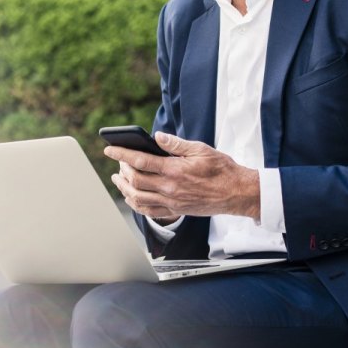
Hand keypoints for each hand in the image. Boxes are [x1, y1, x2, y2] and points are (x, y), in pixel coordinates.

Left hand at [103, 132, 260, 221]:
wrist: (237, 193)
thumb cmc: (222, 169)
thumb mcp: (201, 149)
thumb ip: (176, 144)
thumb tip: (156, 136)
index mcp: (175, 170)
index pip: (140, 161)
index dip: (122, 154)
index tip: (110, 149)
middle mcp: (170, 188)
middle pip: (135, 180)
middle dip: (122, 170)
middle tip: (118, 162)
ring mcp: (172, 202)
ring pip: (138, 198)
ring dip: (124, 188)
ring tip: (118, 179)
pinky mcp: (176, 211)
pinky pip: (149, 212)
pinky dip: (136, 204)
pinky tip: (131, 197)